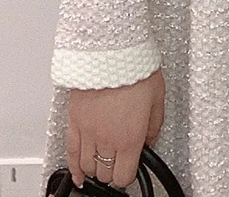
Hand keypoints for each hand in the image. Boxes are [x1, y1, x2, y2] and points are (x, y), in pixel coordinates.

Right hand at [66, 68, 165, 189]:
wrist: (111, 52)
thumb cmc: (135, 68)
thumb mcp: (157, 97)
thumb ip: (154, 124)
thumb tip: (151, 139)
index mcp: (130, 137)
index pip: (125, 176)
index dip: (129, 174)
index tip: (133, 166)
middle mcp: (107, 139)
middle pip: (106, 173)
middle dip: (114, 169)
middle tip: (120, 160)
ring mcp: (88, 132)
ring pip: (88, 165)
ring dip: (97, 167)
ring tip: (103, 163)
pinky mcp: (74, 121)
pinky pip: (70, 153)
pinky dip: (74, 168)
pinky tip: (77, 175)